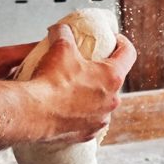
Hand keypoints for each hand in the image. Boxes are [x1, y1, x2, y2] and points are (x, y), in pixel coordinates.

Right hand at [25, 24, 136, 143]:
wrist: (34, 112)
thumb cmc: (52, 81)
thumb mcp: (60, 48)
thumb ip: (63, 33)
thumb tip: (61, 29)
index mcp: (112, 77)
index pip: (128, 54)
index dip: (122, 43)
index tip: (114, 40)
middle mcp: (112, 100)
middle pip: (113, 80)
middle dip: (101, 71)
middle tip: (86, 66)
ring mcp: (101, 119)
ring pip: (102, 103)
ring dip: (92, 94)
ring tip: (74, 88)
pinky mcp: (88, 133)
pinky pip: (89, 121)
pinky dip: (81, 113)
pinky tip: (68, 108)